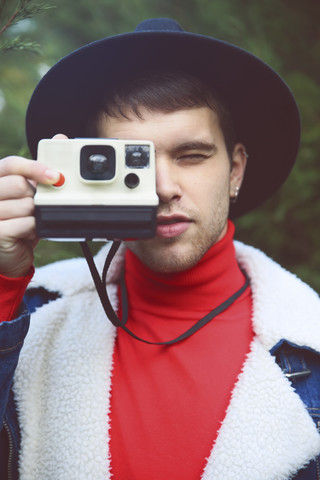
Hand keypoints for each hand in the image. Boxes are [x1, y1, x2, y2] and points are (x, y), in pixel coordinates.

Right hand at [0, 137, 63, 277]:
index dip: (34, 168)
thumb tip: (60, 138)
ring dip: (35, 215)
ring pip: (25, 205)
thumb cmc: (20, 220)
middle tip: (33, 207)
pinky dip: (33, 228)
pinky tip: (28, 232)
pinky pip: (25, 224)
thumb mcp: (30, 191)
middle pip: (19, 184)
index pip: (11, 165)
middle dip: (34, 197)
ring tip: (29, 220)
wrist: (11, 254)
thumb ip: (41, 167)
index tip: (56, 176)